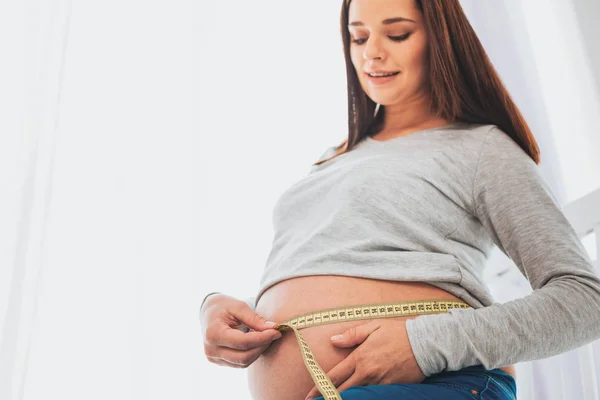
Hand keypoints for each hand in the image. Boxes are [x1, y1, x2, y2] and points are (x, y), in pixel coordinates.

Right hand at [200, 293, 281, 367]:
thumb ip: (255, 319)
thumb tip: (274, 328)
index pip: (243, 342)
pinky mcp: (219, 362)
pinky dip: (252, 354)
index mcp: (213, 333)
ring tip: (264, 336)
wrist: (208, 312)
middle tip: (274, 334)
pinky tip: (256, 342)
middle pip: (244, 357)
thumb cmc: (224, 306)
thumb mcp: (239, 306)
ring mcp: (214, 358)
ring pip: (243, 362)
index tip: (277, 331)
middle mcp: (211, 350)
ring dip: (258, 351)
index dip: (262, 338)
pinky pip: (240, 363)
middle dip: (262, 347)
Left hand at [305, 319, 425, 398]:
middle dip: (328, 397)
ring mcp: (379, 383)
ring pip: (357, 396)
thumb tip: (333, 340)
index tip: (309, 396)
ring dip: (345, 398)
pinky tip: (357, 399)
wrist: (425, 343)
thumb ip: (352, 334)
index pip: (334, 376)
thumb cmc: (398, 332)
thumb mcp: (373, 326)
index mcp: (359, 357)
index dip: (319, 387)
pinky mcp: (392, 389)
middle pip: (342, 391)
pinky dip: (363, 399)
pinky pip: (373, 397)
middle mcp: (367, 373)